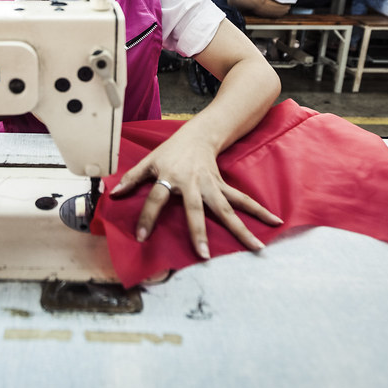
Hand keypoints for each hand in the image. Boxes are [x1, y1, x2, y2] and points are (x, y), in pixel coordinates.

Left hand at [109, 133, 281, 258]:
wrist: (199, 134)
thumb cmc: (170, 151)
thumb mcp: (148, 160)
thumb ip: (132, 178)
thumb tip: (112, 195)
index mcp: (170, 178)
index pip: (155, 199)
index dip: (146, 218)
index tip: (141, 238)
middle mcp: (192, 184)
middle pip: (196, 210)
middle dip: (199, 232)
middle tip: (203, 254)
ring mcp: (211, 186)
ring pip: (226, 209)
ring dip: (241, 228)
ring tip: (257, 248)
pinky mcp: (223, 186)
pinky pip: (242, 200)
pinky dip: (259, 210)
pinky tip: (275, 221)